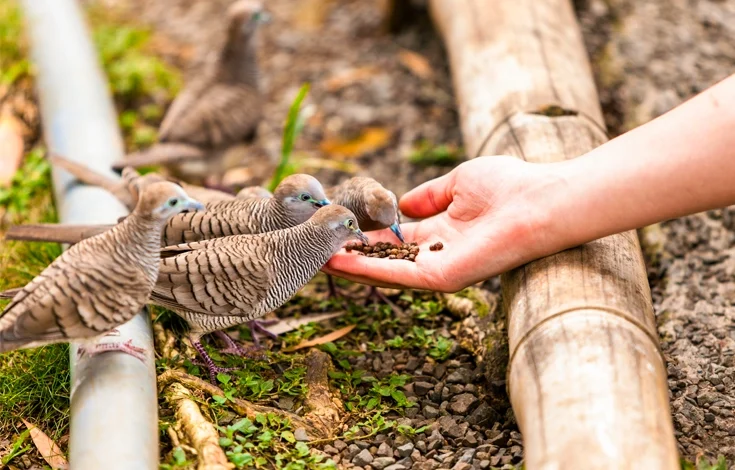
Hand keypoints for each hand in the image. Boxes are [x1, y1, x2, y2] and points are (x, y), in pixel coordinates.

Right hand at [324, 156, 565, 291]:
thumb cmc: (509, 186)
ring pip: (382, 272)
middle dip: (348, 254)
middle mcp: (435, 255)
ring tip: (313, 257)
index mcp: (440, 233)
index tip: (336, 228)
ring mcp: (436, 269)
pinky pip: (395, 276)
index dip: (365, 235)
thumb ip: (429, 196)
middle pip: (383, 259)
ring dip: (347, 265)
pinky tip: (336, 261)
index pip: (394, 240)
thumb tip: (402, 204)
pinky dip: (364, 269)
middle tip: (312, 247)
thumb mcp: (459, 182)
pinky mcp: (440, 277)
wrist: (540, 200)